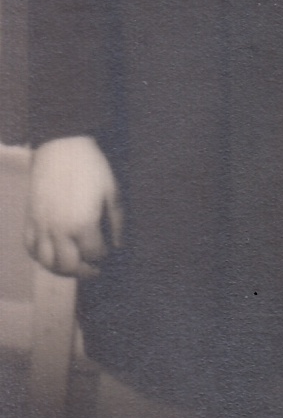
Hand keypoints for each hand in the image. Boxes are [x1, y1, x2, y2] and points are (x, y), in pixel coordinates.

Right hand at [25, 136, 122, 278]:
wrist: (61, 146)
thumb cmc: (91, 166)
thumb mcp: (112, 190)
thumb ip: (116, 221)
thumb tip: (118, 245)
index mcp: (83, 223)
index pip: (95, 254)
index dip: (105, 256)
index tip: (109, 251)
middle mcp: (59, 230)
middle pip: (69, 266)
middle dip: (84, 270)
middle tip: (94, 268)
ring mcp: (42, 226)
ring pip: (47, 263)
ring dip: (62, 270)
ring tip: (74, 266)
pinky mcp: (30, 220)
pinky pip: (30, 249)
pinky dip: (40, 257)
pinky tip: (52, 255)